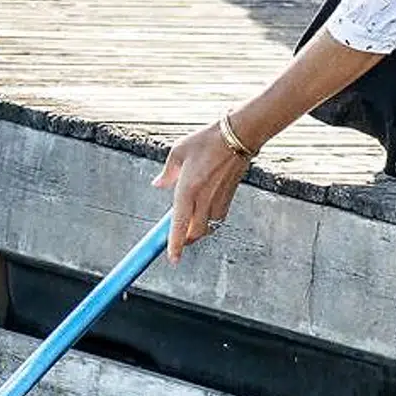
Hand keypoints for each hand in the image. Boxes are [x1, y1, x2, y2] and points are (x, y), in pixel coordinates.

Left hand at [152, 120, 249, 261]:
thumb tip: (158, 184)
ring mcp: (219, 200)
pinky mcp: (229, 197)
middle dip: (185, 241)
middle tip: (176, 238)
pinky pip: (217, 219)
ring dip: (197, 232)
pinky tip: (203, 212)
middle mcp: (203, 199)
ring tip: (189, 225)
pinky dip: (209, 222)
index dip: (175, 245)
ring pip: (208, 228)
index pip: (179, 226)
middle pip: (195, 234)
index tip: (172, 259)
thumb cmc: (207, 140)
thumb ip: (167, 173)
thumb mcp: (178, 151)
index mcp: (188, 189)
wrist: (238, 136)